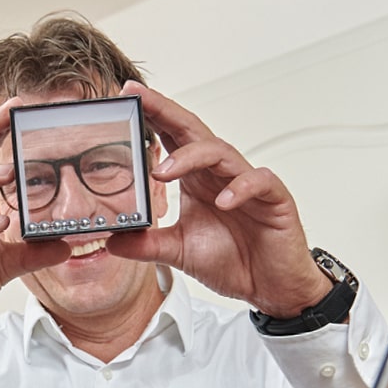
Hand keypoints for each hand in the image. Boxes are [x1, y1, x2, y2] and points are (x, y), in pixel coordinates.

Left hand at [105, 81, 330, 317]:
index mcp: (197, 180)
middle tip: (141, 100)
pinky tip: (223, 201)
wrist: (271, 289)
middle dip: (166, 112)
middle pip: (193, 131)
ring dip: (191, 156)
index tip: (127, 98)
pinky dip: (241, 188)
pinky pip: (259, 183)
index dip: (153, 116)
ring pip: (221, 152)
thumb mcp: (180, 252)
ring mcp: (248, 184)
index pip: (173, 138)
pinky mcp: (275, 200)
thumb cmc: (234, 261)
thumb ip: (147, 244)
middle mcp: (221, 174)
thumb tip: (112, 240)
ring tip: (163, 171)